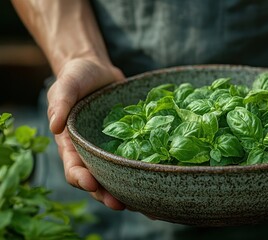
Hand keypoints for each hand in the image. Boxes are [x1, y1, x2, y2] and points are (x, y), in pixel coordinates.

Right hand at [47, 58, 125, 209]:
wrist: (98, 70)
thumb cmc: (76, 78)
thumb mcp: (66, 86)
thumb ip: (60, 103)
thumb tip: (54, 126)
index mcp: (71, 144)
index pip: (73, 168)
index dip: (81, 179)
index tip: (91, 183)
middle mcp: (90, 151)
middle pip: (97, 179)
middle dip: (105, 193)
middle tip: (119, 204)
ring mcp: (109, 148)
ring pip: (116, 174)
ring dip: (125, 189)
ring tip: (140, 202)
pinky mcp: (127, 141)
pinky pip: (132, 158)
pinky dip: (140, 171)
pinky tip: (156, 179)